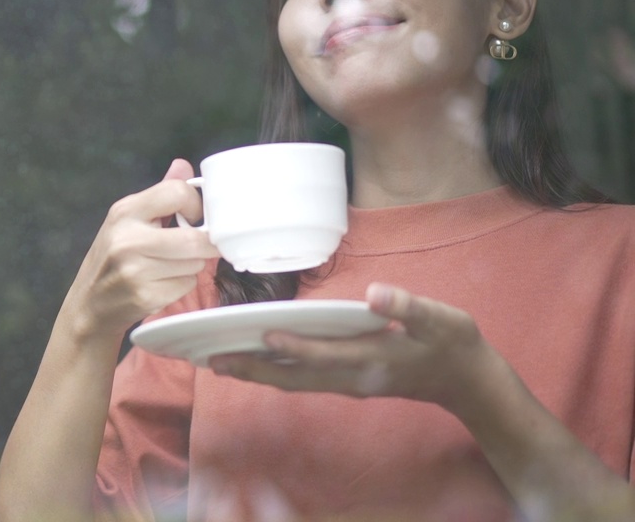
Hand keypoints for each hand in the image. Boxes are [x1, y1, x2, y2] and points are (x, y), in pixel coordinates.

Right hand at [62, 159, 218, 341]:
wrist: (89, 304)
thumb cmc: (113, 258)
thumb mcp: (127, 219)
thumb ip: (160, 194)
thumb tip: (183, 165)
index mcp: (125, 211)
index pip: (177, 192)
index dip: (195, 205)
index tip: (194, 217)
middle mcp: (127, 239)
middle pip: (194, 238)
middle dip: (206, 244)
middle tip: (201, 246)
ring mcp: (135, 270)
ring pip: (195, 263)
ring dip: (192, 265)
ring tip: (170, 265)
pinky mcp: (145, 296)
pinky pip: (186, 285)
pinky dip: (182, 285)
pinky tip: (162, 283)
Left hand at [208, 284, 495, 411]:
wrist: (467, 381)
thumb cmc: (452, 344)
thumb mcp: (440, 320)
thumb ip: (408, 307)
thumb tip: (376, 294)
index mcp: (372, 359)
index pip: (325, 355)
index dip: (294, 348)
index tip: (264, 336)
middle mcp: (352, 377)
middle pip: (294, 377)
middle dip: (253, 369)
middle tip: (211, 360)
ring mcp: (347, 382)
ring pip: (293, 382)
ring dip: (256, 373)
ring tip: (217, 363)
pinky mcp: (346, 380)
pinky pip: (301, 380)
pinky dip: (274, 373)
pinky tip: (253, 363)